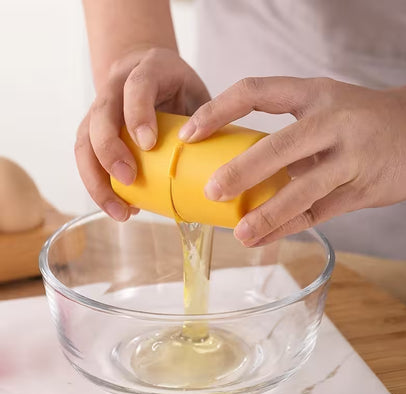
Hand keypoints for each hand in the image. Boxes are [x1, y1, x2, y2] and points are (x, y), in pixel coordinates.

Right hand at [75, 47, 209, 220]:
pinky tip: (117, 204)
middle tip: (129, 180)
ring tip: (120, 210)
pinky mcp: (92, 128)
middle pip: (101, 115)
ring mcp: (99, 107)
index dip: (138, 114)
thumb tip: (217, 168)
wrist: (147, 68)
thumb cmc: (177, 86)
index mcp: (147, 69)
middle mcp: (116, 86)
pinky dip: (97, 183)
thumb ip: (203, 120)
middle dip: (110, 151)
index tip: (148, 144)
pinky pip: (84, 156)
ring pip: (84, 141)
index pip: (136, 87)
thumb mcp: (195, 93)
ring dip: (96, 179)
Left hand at [179, 77, 405, 245]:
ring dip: (266, 214)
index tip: (190, 133)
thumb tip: (235, 161)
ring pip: (300, 191)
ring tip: (238, 233)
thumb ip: (286, 133)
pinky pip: (316, 214)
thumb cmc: (359, 119)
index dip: (217, 110)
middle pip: (277, 148)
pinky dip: (286, 229)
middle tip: (212, 193)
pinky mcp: (360, 191)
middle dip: (240, 172)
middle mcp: (331, 123)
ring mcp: (349, 159)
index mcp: (313, 94)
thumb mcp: (324, 107)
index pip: (254, 92)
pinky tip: (261, 240)